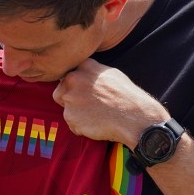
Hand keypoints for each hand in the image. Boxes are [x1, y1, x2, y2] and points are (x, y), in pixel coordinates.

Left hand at [52, 59, 168, 147]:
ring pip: (66, 110)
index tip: (84, 94)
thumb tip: (83, 75)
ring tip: (97, 117)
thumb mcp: (111, 74)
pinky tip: (97, 124)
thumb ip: (92, 73)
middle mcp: (73, 79)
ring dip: (77, 115)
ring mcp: (70, 97)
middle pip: (60, 92)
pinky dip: (81, 128)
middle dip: (69, 101)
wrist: (133, 116)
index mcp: (84, 66)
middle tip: (89, 108)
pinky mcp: (70, 116)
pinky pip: (72, 125)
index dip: (75, 87)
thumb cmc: (127, 96)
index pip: (69, 75)